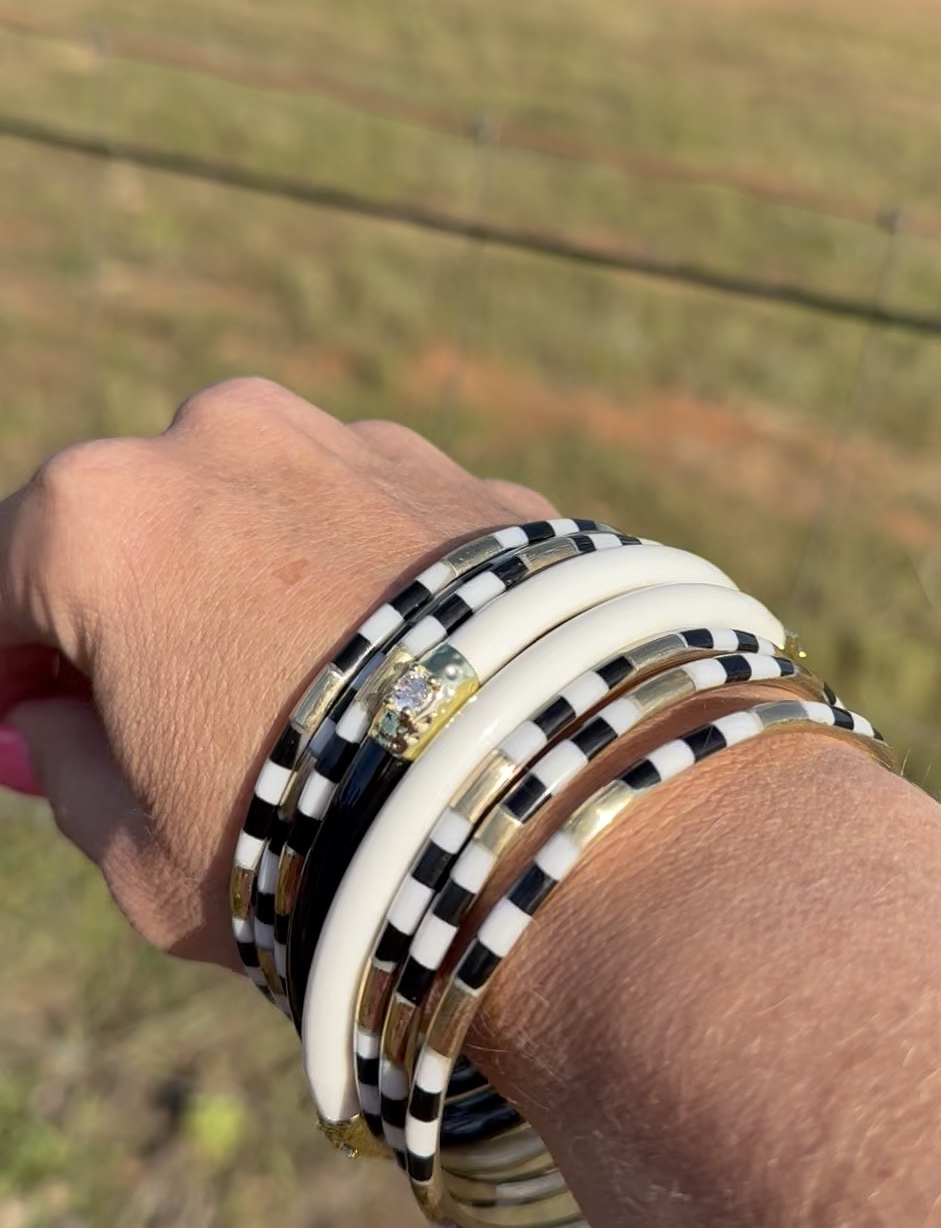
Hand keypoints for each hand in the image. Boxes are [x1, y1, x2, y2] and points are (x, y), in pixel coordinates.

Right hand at [0, 378, 554, 968]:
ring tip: (299, 700)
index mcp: (104, 515)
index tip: (25, 717)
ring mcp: (361, 446)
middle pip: (142, 527)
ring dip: (258, 584)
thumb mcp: (135, 847)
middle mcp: (229, 440)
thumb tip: (48, 727)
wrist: (541, 812)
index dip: (8, 660)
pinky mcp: (467, 478)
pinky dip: (371, 585)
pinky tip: (395, 676)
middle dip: (132, 610)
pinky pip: (382, 529)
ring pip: (270, 514)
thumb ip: (66, 768)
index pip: (8, 577)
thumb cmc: (310, 841)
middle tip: (154, 708)